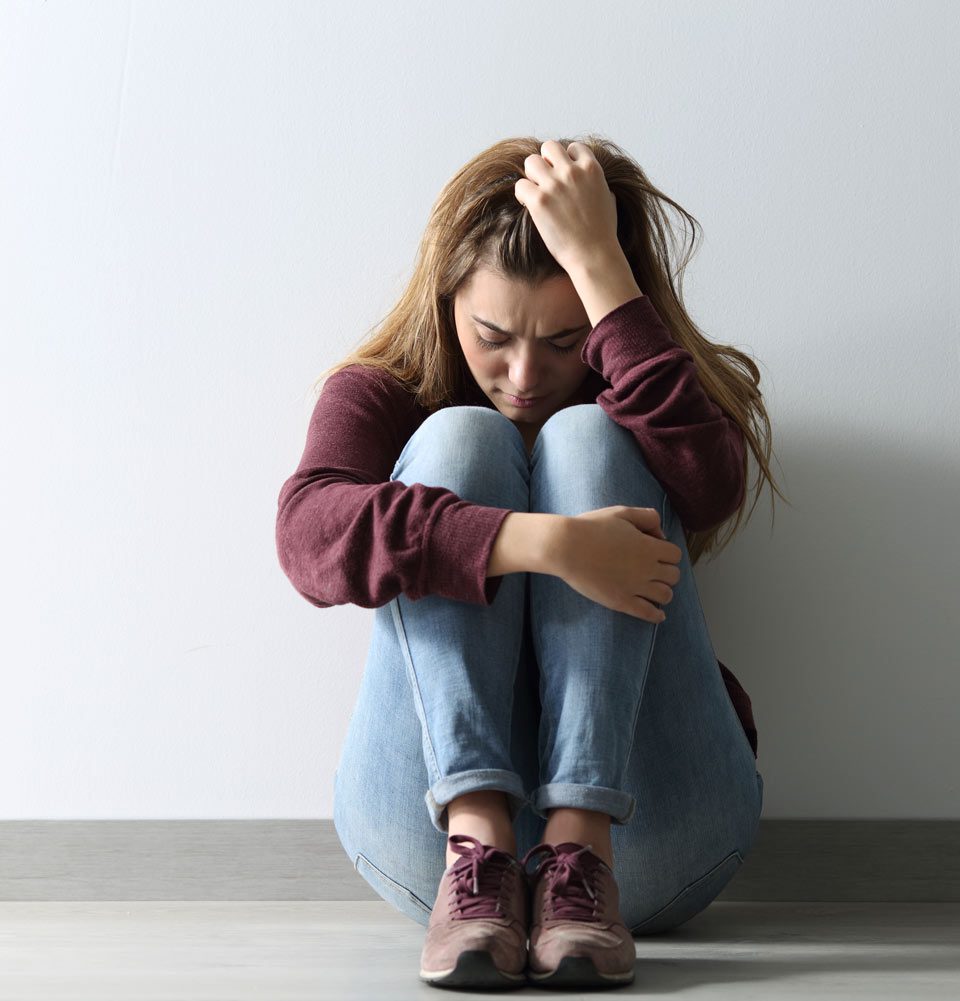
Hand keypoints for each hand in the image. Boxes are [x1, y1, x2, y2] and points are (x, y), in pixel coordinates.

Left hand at [514, 140, 618, 273]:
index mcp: (592, 168)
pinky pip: (520, 185)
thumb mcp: (608, 200)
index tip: (564, 177)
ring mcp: (554, 185)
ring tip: (536, 193)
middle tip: (546, 183)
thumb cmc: (603, 234)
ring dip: (531, 176)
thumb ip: (599, 184)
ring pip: (531, 161)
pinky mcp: (539, 201)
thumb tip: (595, 183)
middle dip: (546, 163)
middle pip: (549, 147)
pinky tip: (529, 206)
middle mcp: (572, 172)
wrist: (594, 255)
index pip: (572, 148)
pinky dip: (522, 195)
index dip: (566, 161)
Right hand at [555, 506, 681, 622]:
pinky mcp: (621, 601)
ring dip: (663, 592)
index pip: (675, 555)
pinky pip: (648, 613)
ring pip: (665, 595)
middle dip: (667, 572)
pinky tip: (658, 614)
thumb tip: (661, 535)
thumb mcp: (622, 512)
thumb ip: (647, 517)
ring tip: (653, 590)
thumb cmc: (591, 527)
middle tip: (654, 571)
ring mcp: (634, 587)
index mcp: (648, 546)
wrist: (565, 547)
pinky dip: (657, 615)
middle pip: (673, 576)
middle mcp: (646, 568)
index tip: (655, 553)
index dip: (667, 553)